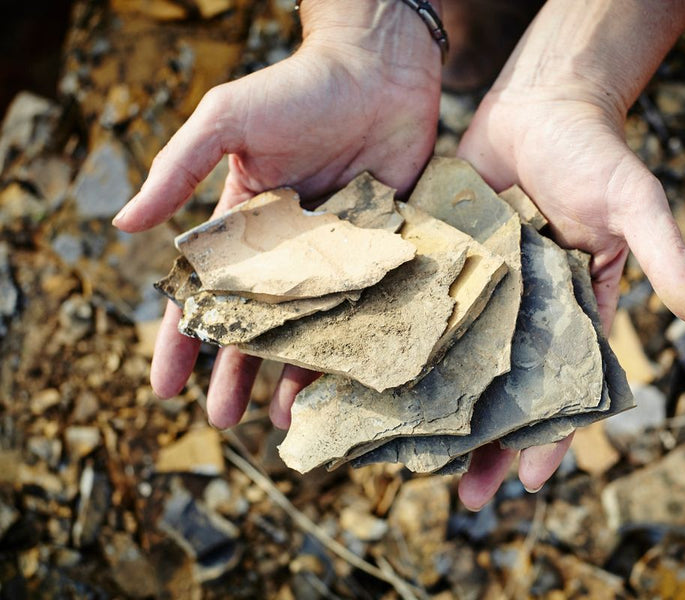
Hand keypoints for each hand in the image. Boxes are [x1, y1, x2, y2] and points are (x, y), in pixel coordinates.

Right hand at [113, 0, 441, 428]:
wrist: (377, 70)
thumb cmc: (296, 89)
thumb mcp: (225, 122)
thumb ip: (177, 170)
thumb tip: (124, 225)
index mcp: (245, 226)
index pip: (205, 293)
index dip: (181, 340)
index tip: (165, 388)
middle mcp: (290, 250)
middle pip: (258, 324)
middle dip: (237, 373)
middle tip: (223, 420)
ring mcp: (338, 254)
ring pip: (314, 327)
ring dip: (296, 373)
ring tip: (286, 421)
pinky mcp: (384, 250)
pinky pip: (369, 306)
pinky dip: (360, 341)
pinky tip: (353, 379)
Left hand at [453, 0, 684, 509]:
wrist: (541, 103)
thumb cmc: (596, 154)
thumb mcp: (638, 206)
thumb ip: (668, 261)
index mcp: (572, 311)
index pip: (562, 388)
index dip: (551, 437)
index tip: (531, 484)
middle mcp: (523, 310)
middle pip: (503, 389)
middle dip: (487, 442)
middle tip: (465, 496)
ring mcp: (480, 289)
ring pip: (456, 360)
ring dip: (438, 406)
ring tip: (409, 455)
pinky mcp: (444, 260)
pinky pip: (422, 309)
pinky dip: (402, 342)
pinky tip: (374, 377)